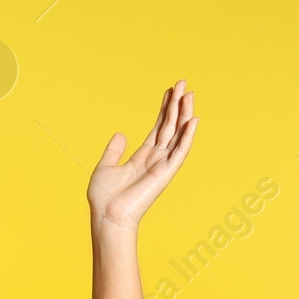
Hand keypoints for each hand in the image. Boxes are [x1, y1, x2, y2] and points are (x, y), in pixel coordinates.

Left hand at [87, 79, 199, 231]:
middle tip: (183, 83)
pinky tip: (194, 120)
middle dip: (177, 105)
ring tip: (189, 94)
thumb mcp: (105, 167)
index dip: (164, 109)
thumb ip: (114, 150)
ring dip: (184, 114)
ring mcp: (162, 165)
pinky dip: (188, 136)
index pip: (158, 128)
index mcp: (142, 157)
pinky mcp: (166, 172)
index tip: (170, 91)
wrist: (107, 215)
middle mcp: (155, 159)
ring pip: (177, 134)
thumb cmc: (104, 197)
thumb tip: (120, 134)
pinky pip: (180, 150)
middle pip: (170, 126)